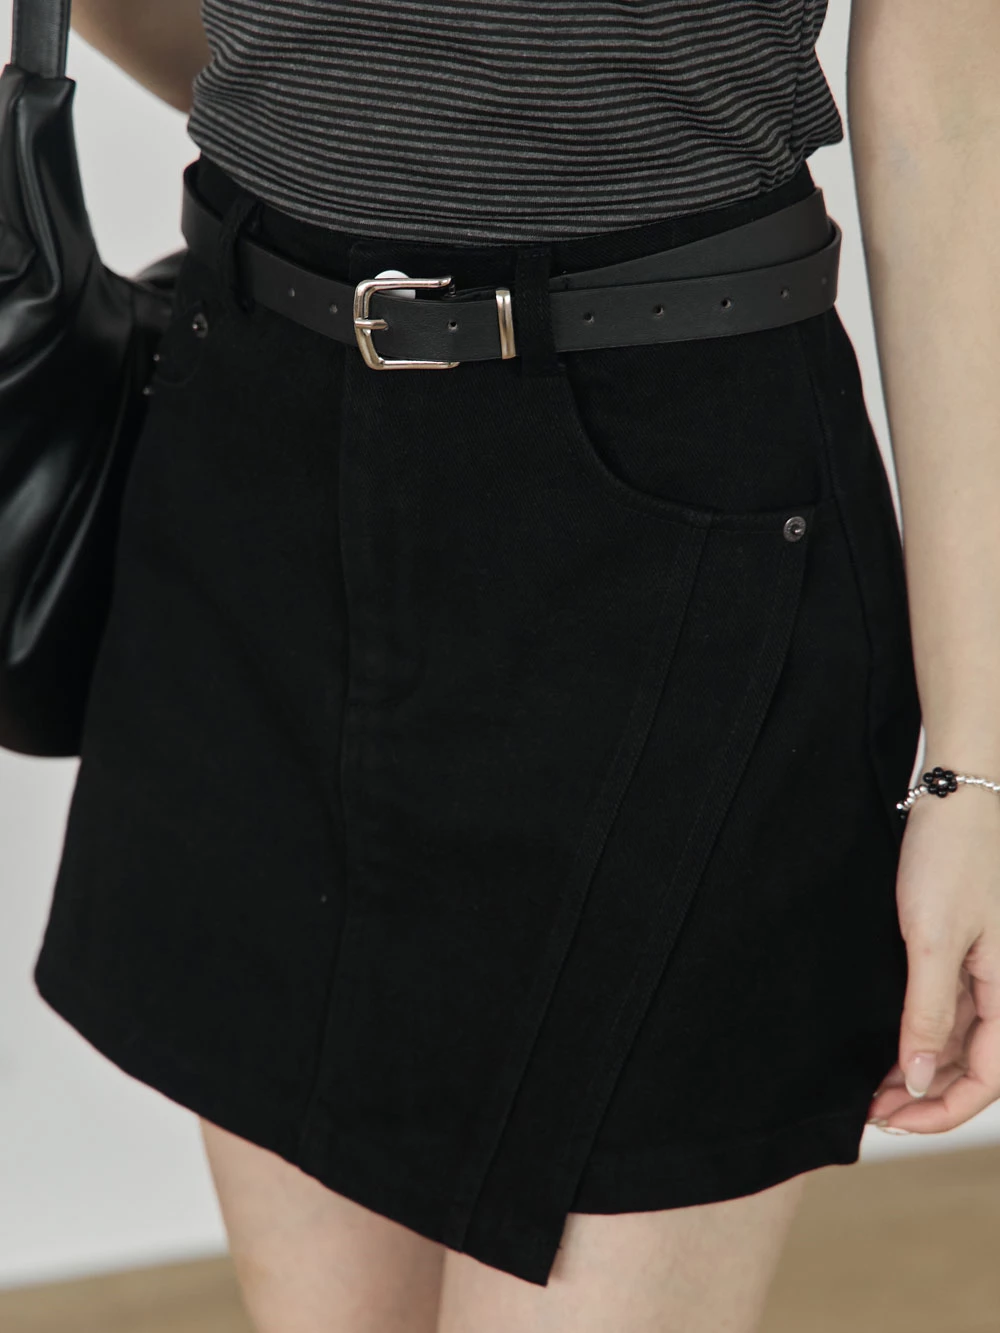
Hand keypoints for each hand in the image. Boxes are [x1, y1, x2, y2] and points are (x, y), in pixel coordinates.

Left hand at [866, 784, 999, 1132]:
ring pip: (959, 1041)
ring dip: (919, 1067)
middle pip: (973, 1067)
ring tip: (871, 1083)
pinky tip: (886, 1042)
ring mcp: (985, 969)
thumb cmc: (952, 857)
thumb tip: (921, 1080)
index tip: (893, 1121)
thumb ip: (928, 1013)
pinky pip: (948, 1008)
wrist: (957, 794)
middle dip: (925, 1096)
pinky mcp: (964, 949)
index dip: (943, 1111)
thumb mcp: (932, 940)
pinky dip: (919, 1032)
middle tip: (871, 1108)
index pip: (988, 1080)